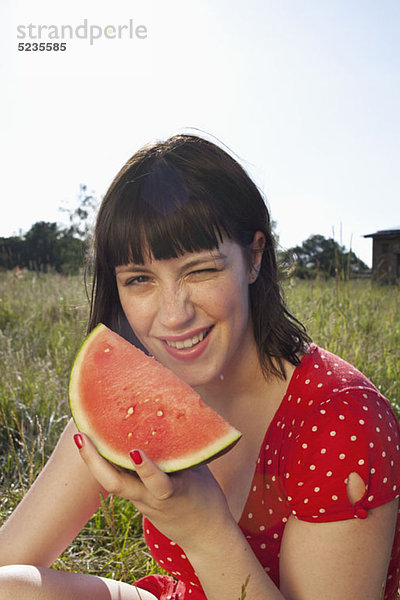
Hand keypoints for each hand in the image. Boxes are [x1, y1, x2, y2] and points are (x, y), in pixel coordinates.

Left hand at [73, 433, 232, 549]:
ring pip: (111, 484)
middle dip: (96, 461)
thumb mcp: (200, 472)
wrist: (204, 536)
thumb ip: (185, 450)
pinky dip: (108, 462)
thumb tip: (177, 415)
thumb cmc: (206, 496)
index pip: (158, 482)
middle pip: (117, 484)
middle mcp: (150, 497)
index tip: (135, 452)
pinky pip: (119, 480)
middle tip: (81, 437)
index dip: (147, 470)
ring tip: (81, 437)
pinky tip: (99, 444)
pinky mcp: (136, 500)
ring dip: (94, 461)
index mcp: (174, 491)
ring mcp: (140, 500)